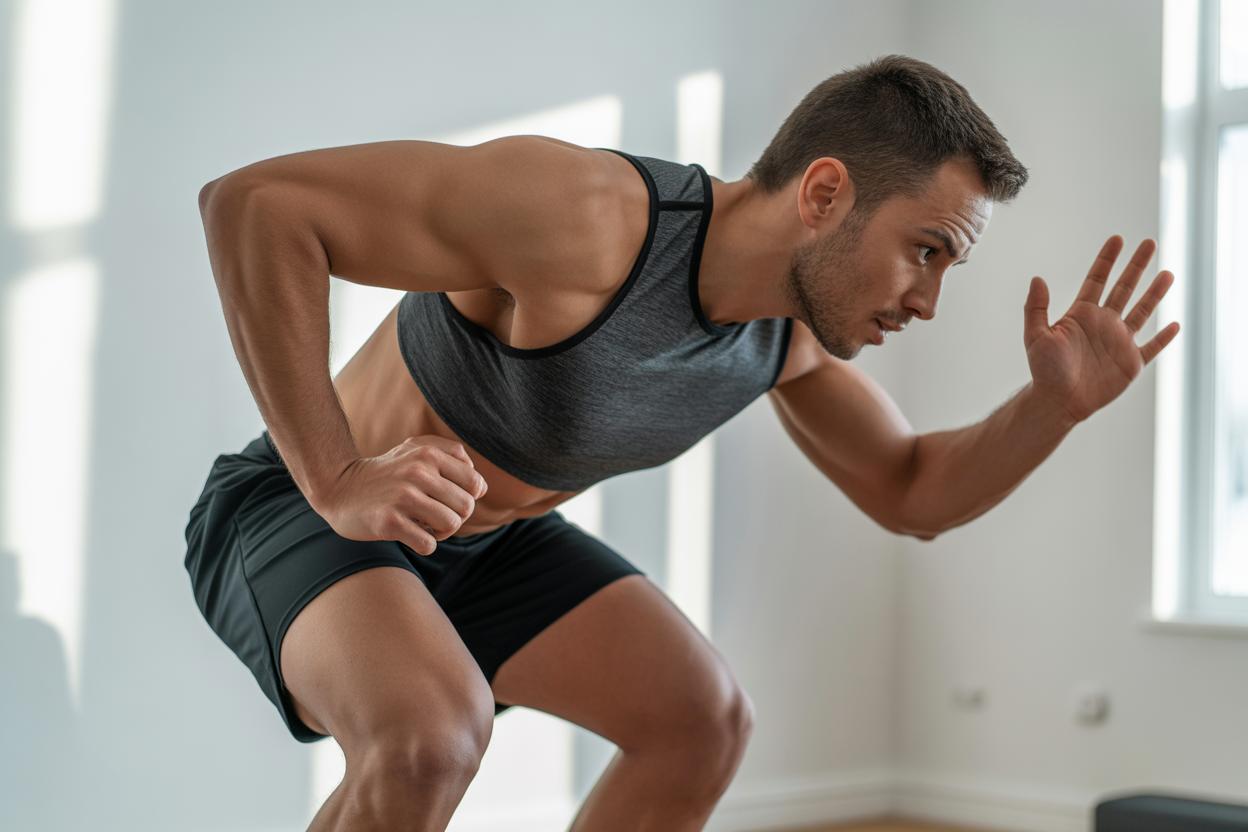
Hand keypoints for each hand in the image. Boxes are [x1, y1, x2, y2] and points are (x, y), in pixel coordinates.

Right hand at [314, 435, 488, 554]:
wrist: (338, 488)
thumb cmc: (386, 472)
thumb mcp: (415, 450)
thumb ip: (451, 456)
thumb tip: (480, 487)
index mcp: (429, 453)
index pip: (475, 483)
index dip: (467, 497)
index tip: (448, 500)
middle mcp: (418, 471)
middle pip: (466, 507)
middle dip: (455, 517)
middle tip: (434, 517)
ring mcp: (403, 496)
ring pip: (451, 525)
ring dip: (441, 533)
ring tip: (424, 526)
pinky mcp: (389, 521)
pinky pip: (428, 544)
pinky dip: (424, 545)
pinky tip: (411, 535)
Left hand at [1023, 235, 1180, 424]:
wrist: (1058, 402)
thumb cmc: (1044, 370)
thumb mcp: (1035, 336)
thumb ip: (1036, 308)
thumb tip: (1037, 278)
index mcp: (1082, 314)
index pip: (1097, 279)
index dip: (1107, 260)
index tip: (1117, 239)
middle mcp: (1103, 323)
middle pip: (1124, 288)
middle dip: (1137, 266)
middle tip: (1150, 242)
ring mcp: (1119, 341)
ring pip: (1142, 311)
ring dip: (1155, 293)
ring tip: (1168, 274)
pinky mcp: (1130, 363)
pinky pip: (1152, 347)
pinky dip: (1164, 337)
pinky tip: (1175, 324)